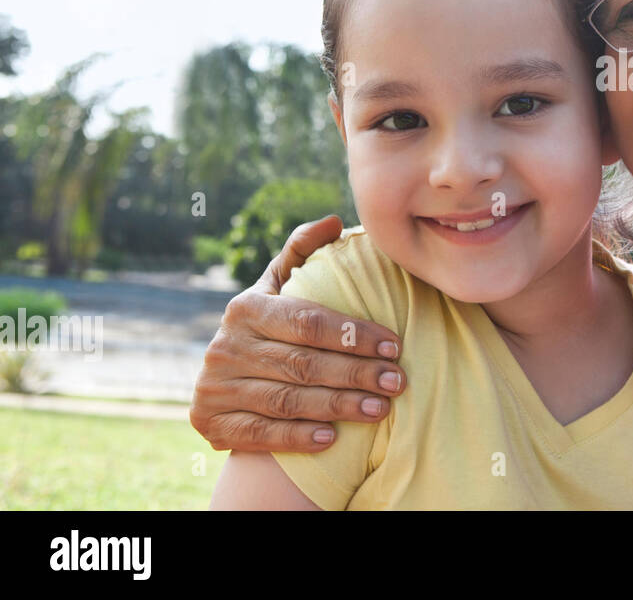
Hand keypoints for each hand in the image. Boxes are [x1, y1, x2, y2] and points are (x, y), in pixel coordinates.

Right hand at [189, 215, 406, 452]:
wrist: (226, 379)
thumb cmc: (270, 324)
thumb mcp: (278, 286)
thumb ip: (303, 252)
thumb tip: (335, 221)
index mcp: (246, 308)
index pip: (308, 321)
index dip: (354, 334)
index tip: (394, 345)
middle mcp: (225, 346)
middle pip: (302, 363)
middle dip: (356, 373)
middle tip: (396, 381)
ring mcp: (214, 387)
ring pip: (286, 399)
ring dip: (337, 406)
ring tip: (379, 409)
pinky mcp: (210, 423)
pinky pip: (260, 432)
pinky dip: (297, 436)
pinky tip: (332, 438)